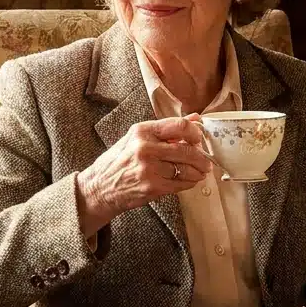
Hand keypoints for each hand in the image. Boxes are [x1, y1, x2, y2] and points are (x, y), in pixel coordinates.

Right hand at [75, 115, 210, 234]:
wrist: (100, 188)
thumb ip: (166, 129)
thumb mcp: (137, 138)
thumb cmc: (119, 162)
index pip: (179, 125)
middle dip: (201, 157)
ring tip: (199, 172)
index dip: (196, 132)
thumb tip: (195, 119)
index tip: (199, 139)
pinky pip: (181, 184)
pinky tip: (187, 180)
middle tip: (205, 160)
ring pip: (186, 169)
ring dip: (197, 172)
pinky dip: (189, 183)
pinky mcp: (153, 187)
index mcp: (142, 131)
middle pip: (187, 149)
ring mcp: (149, 169)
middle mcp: (145, 148)